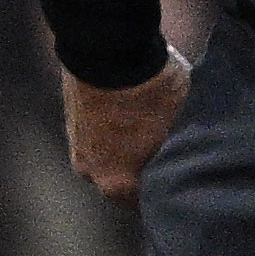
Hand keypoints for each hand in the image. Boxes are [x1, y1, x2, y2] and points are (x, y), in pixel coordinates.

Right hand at [63, 51, 193, 202]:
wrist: (108, 50)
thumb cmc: (151, 93)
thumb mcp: (180, 122)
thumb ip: (176, 148)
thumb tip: (186, 154)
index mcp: (118, 183)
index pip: (142, 205)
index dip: (160, 194)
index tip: (175, 185)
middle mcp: (90, 170)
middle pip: (116, 182)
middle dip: (134, 173)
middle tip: (157, 157)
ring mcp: (75, 143)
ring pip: (101, 157)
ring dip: (117, 149)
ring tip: (139, 132)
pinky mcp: (68, 116)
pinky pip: (93, 133)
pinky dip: (106, 129)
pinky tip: (123, 113)